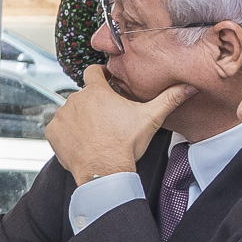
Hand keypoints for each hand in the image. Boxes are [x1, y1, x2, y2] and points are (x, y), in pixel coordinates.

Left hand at [44, 66, 194, 185]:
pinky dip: (67, 133)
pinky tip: (81, 141)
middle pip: (84, 95)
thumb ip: (169, 99)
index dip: (100, 74)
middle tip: (106, 119)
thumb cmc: (125, 145)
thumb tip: (188, 87)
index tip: (105, 80)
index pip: (94, 71)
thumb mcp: (150, 118)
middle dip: (93, 104)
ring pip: (70, 111)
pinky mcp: (53, 131)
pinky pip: (58, 127)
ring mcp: (62, 115)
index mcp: (97, 92)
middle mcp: (76, 99)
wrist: (105, 170)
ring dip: (79, 118)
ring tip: (94, 133)